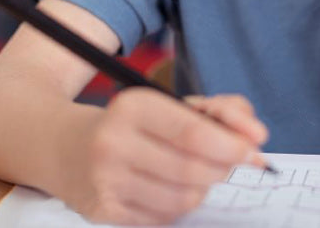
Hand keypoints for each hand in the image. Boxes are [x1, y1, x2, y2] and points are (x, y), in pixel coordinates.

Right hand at [65, 88, 268, 224]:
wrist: (62, 146)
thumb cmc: (133, 124)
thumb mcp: (169, 104)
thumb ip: (220, 111)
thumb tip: (257, 136)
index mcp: (132, 107)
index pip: (192, 132)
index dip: (231, 144)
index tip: (255, 149)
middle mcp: (113, 144)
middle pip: (192, 170)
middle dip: (220, 168)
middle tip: (224, 163)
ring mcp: (105, 182)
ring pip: (183, 199)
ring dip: (200, 189)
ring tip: (192, 175)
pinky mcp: (103, 212)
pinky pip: (164, 219)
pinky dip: (177, 207)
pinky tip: (165, 189)